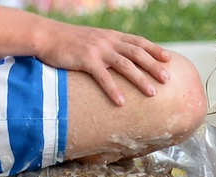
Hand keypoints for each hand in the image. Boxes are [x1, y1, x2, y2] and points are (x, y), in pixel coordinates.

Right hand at [34, 21, 171, 106]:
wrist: (47, 36)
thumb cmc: (69, 42)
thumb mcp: (92, 40)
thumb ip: (107, 47)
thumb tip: (119, 61)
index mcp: (111, 36)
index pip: (139, 41)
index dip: (154, 49)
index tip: (168, 59)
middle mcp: (108, 41)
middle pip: (137, 53)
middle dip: (154, 66)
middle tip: (168, 79)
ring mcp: (98, 50)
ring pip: (125, 65)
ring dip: (140, 79)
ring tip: (152, 93)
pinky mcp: (86, 60)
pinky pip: (103, 77)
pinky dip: (113, 90)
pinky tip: (122, 102)